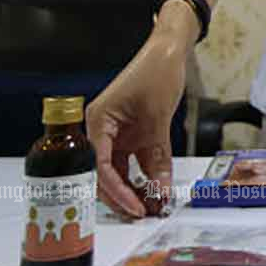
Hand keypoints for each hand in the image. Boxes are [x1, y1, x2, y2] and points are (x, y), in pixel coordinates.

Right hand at [86, 13, 190, 218]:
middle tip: (142, 213)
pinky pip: (132, 163)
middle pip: (105, 174)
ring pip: (119, 172)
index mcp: (98, 122)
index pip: (100, 167)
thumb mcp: (158, 119)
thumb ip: (157, 157)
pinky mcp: (130, 136)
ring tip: (151, 206)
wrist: (168, 52)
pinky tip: (155, 190)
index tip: (134, 207)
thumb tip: (161, 191)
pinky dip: (143, 177)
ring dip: (134, 189)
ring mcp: (115, 134)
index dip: (116, 191)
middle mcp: (101, 130)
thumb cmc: (156, 73)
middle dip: (123, 195)